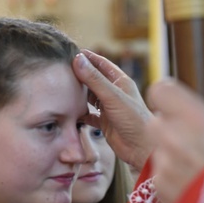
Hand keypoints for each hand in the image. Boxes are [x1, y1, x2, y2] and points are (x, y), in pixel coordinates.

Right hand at [73, 50, 154, 170]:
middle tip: (61, 70)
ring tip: (62, 89)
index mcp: (120, 82)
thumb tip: (78, 60)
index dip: (87, 58)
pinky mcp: (105, 122)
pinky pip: (89, 115)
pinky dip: (80, 113)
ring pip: (90, 96)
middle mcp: (115, 93)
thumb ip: (94, 79)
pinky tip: (70, 112)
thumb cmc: (134, 121)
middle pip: (93, 79)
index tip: (70, 53)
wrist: (142, 149)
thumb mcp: (112, 97)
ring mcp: (109, 108)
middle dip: (79, 75)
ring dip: (78, 94)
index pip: (101, 64)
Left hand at [147, 79, 203, 202]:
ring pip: (159, 150)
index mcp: (193, 117)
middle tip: (192, 141)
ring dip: (172, 156)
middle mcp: (171, 136)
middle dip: (169, 129)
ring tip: (198, 170)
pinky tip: (193, 186)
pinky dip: (172, 178)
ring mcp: (162, 162)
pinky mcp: (157, 186)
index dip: (168, 97)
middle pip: (156, 122)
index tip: (176, 105)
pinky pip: (160, 174)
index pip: (160, 91)